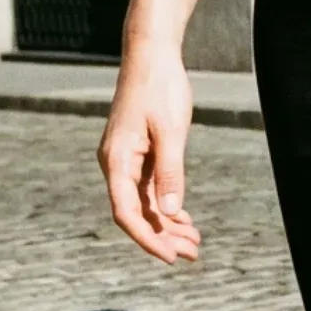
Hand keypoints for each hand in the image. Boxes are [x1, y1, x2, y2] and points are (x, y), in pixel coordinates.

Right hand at [98, 40, 201, 264]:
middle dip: (163, 237)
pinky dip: (167, 207)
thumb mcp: (171, 132)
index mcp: (116, 160)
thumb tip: (168, 213)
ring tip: (194, 244)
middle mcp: (116, 164)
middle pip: (136, 214)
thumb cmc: (160, 87)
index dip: (148, 239)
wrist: (152, 54)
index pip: (127, 213)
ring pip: (145, 205)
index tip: (170, 257)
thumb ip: (170, 173)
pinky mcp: (138, 156)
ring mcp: (126, 161)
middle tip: (192, 254)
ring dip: (168, 225)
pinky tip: (186, 222)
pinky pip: (149, 190)